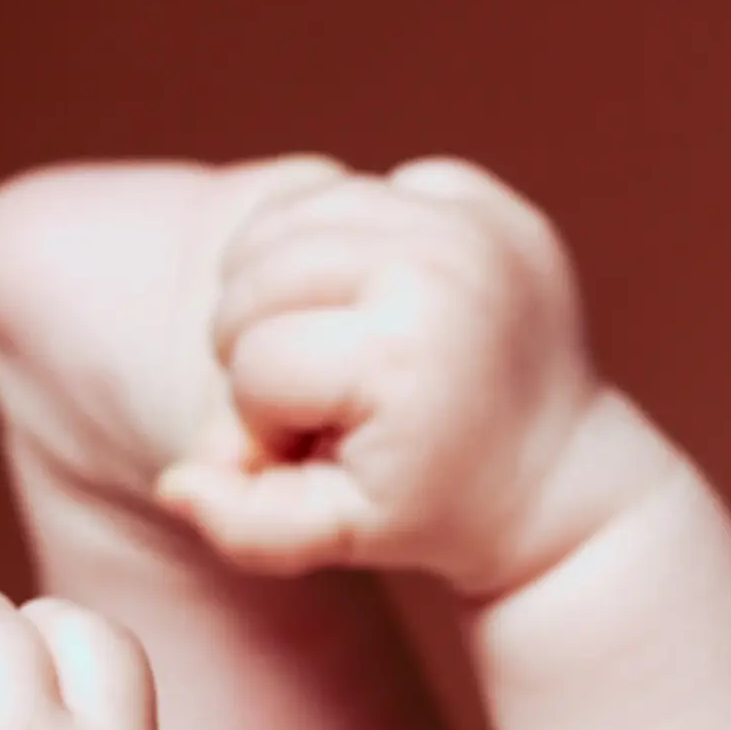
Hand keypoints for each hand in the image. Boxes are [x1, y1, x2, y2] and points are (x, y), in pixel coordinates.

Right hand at [150, 160, 616, 596]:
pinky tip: (380, 306)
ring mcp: (469, 221)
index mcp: (404, 351)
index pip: (253, 362)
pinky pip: (358, 193)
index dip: (268, 420)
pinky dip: (346, 246)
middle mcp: (440, 264)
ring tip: (336, 347)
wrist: (557, 474)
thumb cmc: (434, 509)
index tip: (331, 448)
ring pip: (291, 218)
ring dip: (286, 287)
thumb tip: (173, 483)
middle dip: (265, 344)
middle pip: (257, 275)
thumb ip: (244, 524)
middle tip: (327, 399)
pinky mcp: (483, 198)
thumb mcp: (341, 536)